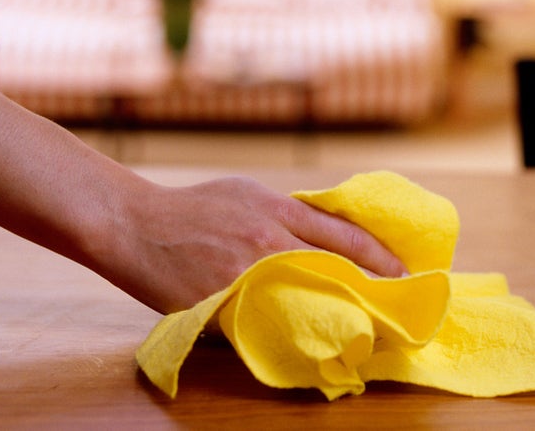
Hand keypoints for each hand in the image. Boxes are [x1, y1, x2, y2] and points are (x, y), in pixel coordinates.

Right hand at [97, 176, 407, 313]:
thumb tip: (322, 235)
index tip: (402, 273)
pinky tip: (304, 340)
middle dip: (367, 287)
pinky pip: (262, 320)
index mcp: (276, 209)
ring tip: (358, 325)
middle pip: (332, 267)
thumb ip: (284, 213)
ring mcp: (243, 273)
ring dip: (333, 312)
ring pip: (303, 297)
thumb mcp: (245, 194)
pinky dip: (285, 328)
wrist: (131, 224)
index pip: (343, 235)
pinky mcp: (220, 302)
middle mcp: (266, 240)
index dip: (378, 257)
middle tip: (391, 305)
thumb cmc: (191, 207)